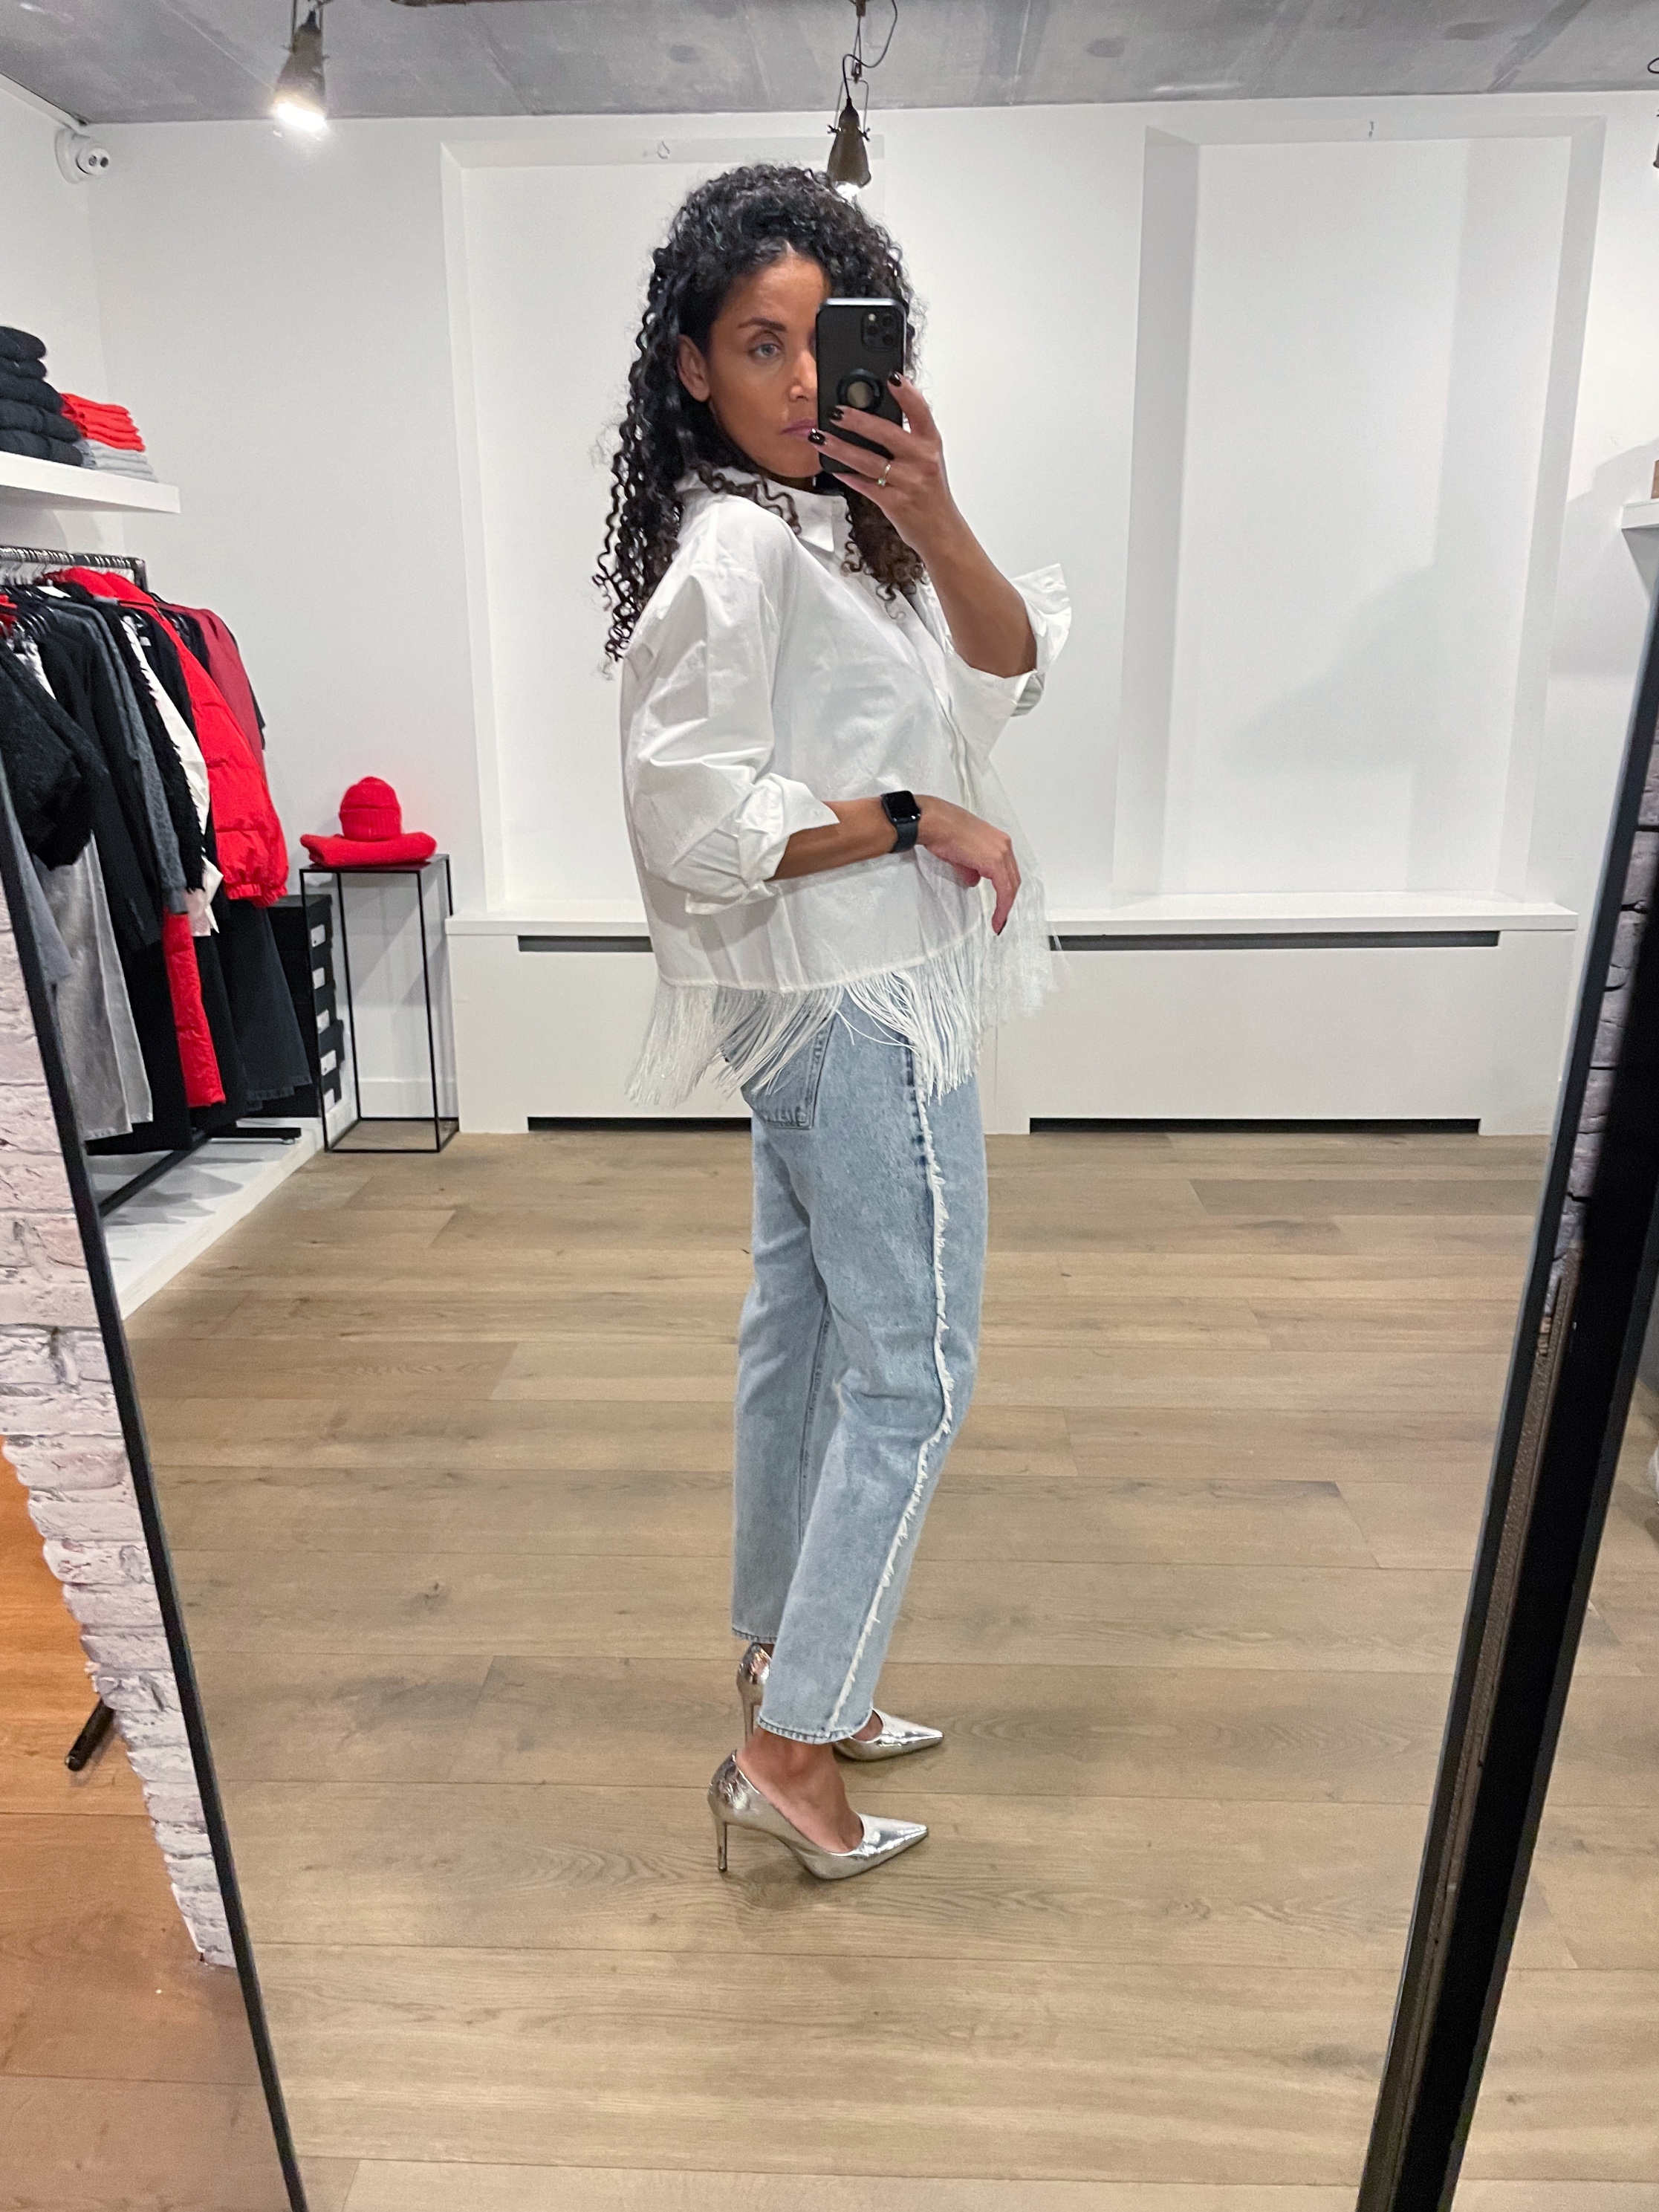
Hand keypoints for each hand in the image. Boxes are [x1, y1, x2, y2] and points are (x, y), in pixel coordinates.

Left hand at [809, 373, 963, 561]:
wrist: (941, 531)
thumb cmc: (930, 493)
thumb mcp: (927, 460)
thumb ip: (906, 439)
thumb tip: (871, 417)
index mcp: (931, 444)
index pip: (921, 412)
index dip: (907, 393)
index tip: (892, 377)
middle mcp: (922, 461)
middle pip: (887, 433)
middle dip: (857, 420)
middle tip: (835, 411)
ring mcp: (908, 483)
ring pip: (868, 461)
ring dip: (841, 447)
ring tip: (821, 437)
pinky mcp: (895, 503)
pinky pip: (864, 485)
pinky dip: (847, 476)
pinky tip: (833, 467)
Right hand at [915, 794, 1020, 934]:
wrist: (935, 823)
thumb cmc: (943, 831)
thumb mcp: (961, 855)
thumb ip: (972, 870)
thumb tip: (973, 880)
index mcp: (997, 841)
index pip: (1008, 871)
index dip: (1006, 891)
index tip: (1001, 907)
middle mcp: (1003, 845)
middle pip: (1013, 879)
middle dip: (1008, 900)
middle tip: (1002, 917)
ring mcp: (1001, 852)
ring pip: (1011, 885)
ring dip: (1005, 905)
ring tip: (998, 921)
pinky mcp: (995, 862)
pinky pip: (1004, 890)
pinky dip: (1002, 906)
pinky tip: (997, 917)